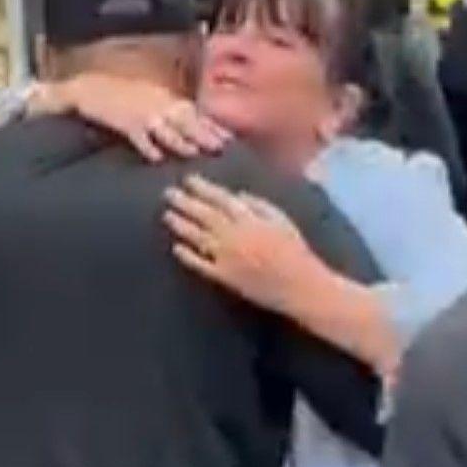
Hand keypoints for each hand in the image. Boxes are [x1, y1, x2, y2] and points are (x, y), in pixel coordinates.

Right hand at [50, 73, 229, 161]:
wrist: (89, 88)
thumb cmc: (121, 95)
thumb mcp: (150, 97)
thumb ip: (169, 111)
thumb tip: (190, 127)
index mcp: (166, 99)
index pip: (195, 114)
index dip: (213, 126)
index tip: (229, 139)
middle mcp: (158, 105)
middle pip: (187, 122)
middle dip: (204, 134)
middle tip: (220, 148)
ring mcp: (141, 114)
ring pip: (166, 129)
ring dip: (181, 141)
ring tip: (194, 153)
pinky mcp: (125, 123)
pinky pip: (139, 137)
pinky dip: (148, 147)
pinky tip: (157, 158)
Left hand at [163, 175, 323, 313]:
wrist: (300, 286)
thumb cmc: (295, 250)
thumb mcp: (282, 220)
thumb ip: (259, 205)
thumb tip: (236, 195)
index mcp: (250, 220)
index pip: (220, 199)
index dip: (202, 188)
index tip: (188, 180)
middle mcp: (235, 236)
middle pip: (204, 215)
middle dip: (184, 202)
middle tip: (168, 193)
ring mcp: (228, 258)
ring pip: (198, 238)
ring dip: (181, 225)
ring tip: (167, 215)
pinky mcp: (225, 277)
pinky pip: (201, 265)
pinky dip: (187, 256)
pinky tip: (176, 247)